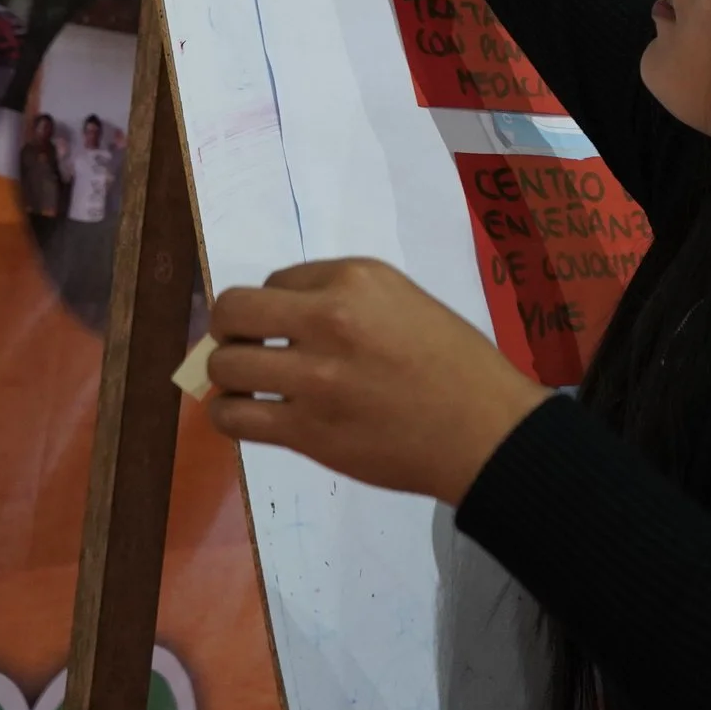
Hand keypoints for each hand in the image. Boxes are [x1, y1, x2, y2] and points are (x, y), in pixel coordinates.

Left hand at [206, 258, 548, 504]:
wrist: (485, 430)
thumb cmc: (457, 364)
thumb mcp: (406, 302)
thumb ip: (349, 300)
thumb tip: (289, 318)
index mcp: (357, 279)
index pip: (277, 280)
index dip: (276, 305)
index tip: (290, 328)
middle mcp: (328, 319)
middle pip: (234, 311)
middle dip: (231, 329)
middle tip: (248, 348)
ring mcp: (313, 378)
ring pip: (226, 366)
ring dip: (229, 375)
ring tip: (249, 387)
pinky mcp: (306, 430)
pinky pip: (234, 418)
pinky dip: (229, 415)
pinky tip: (247, 416)